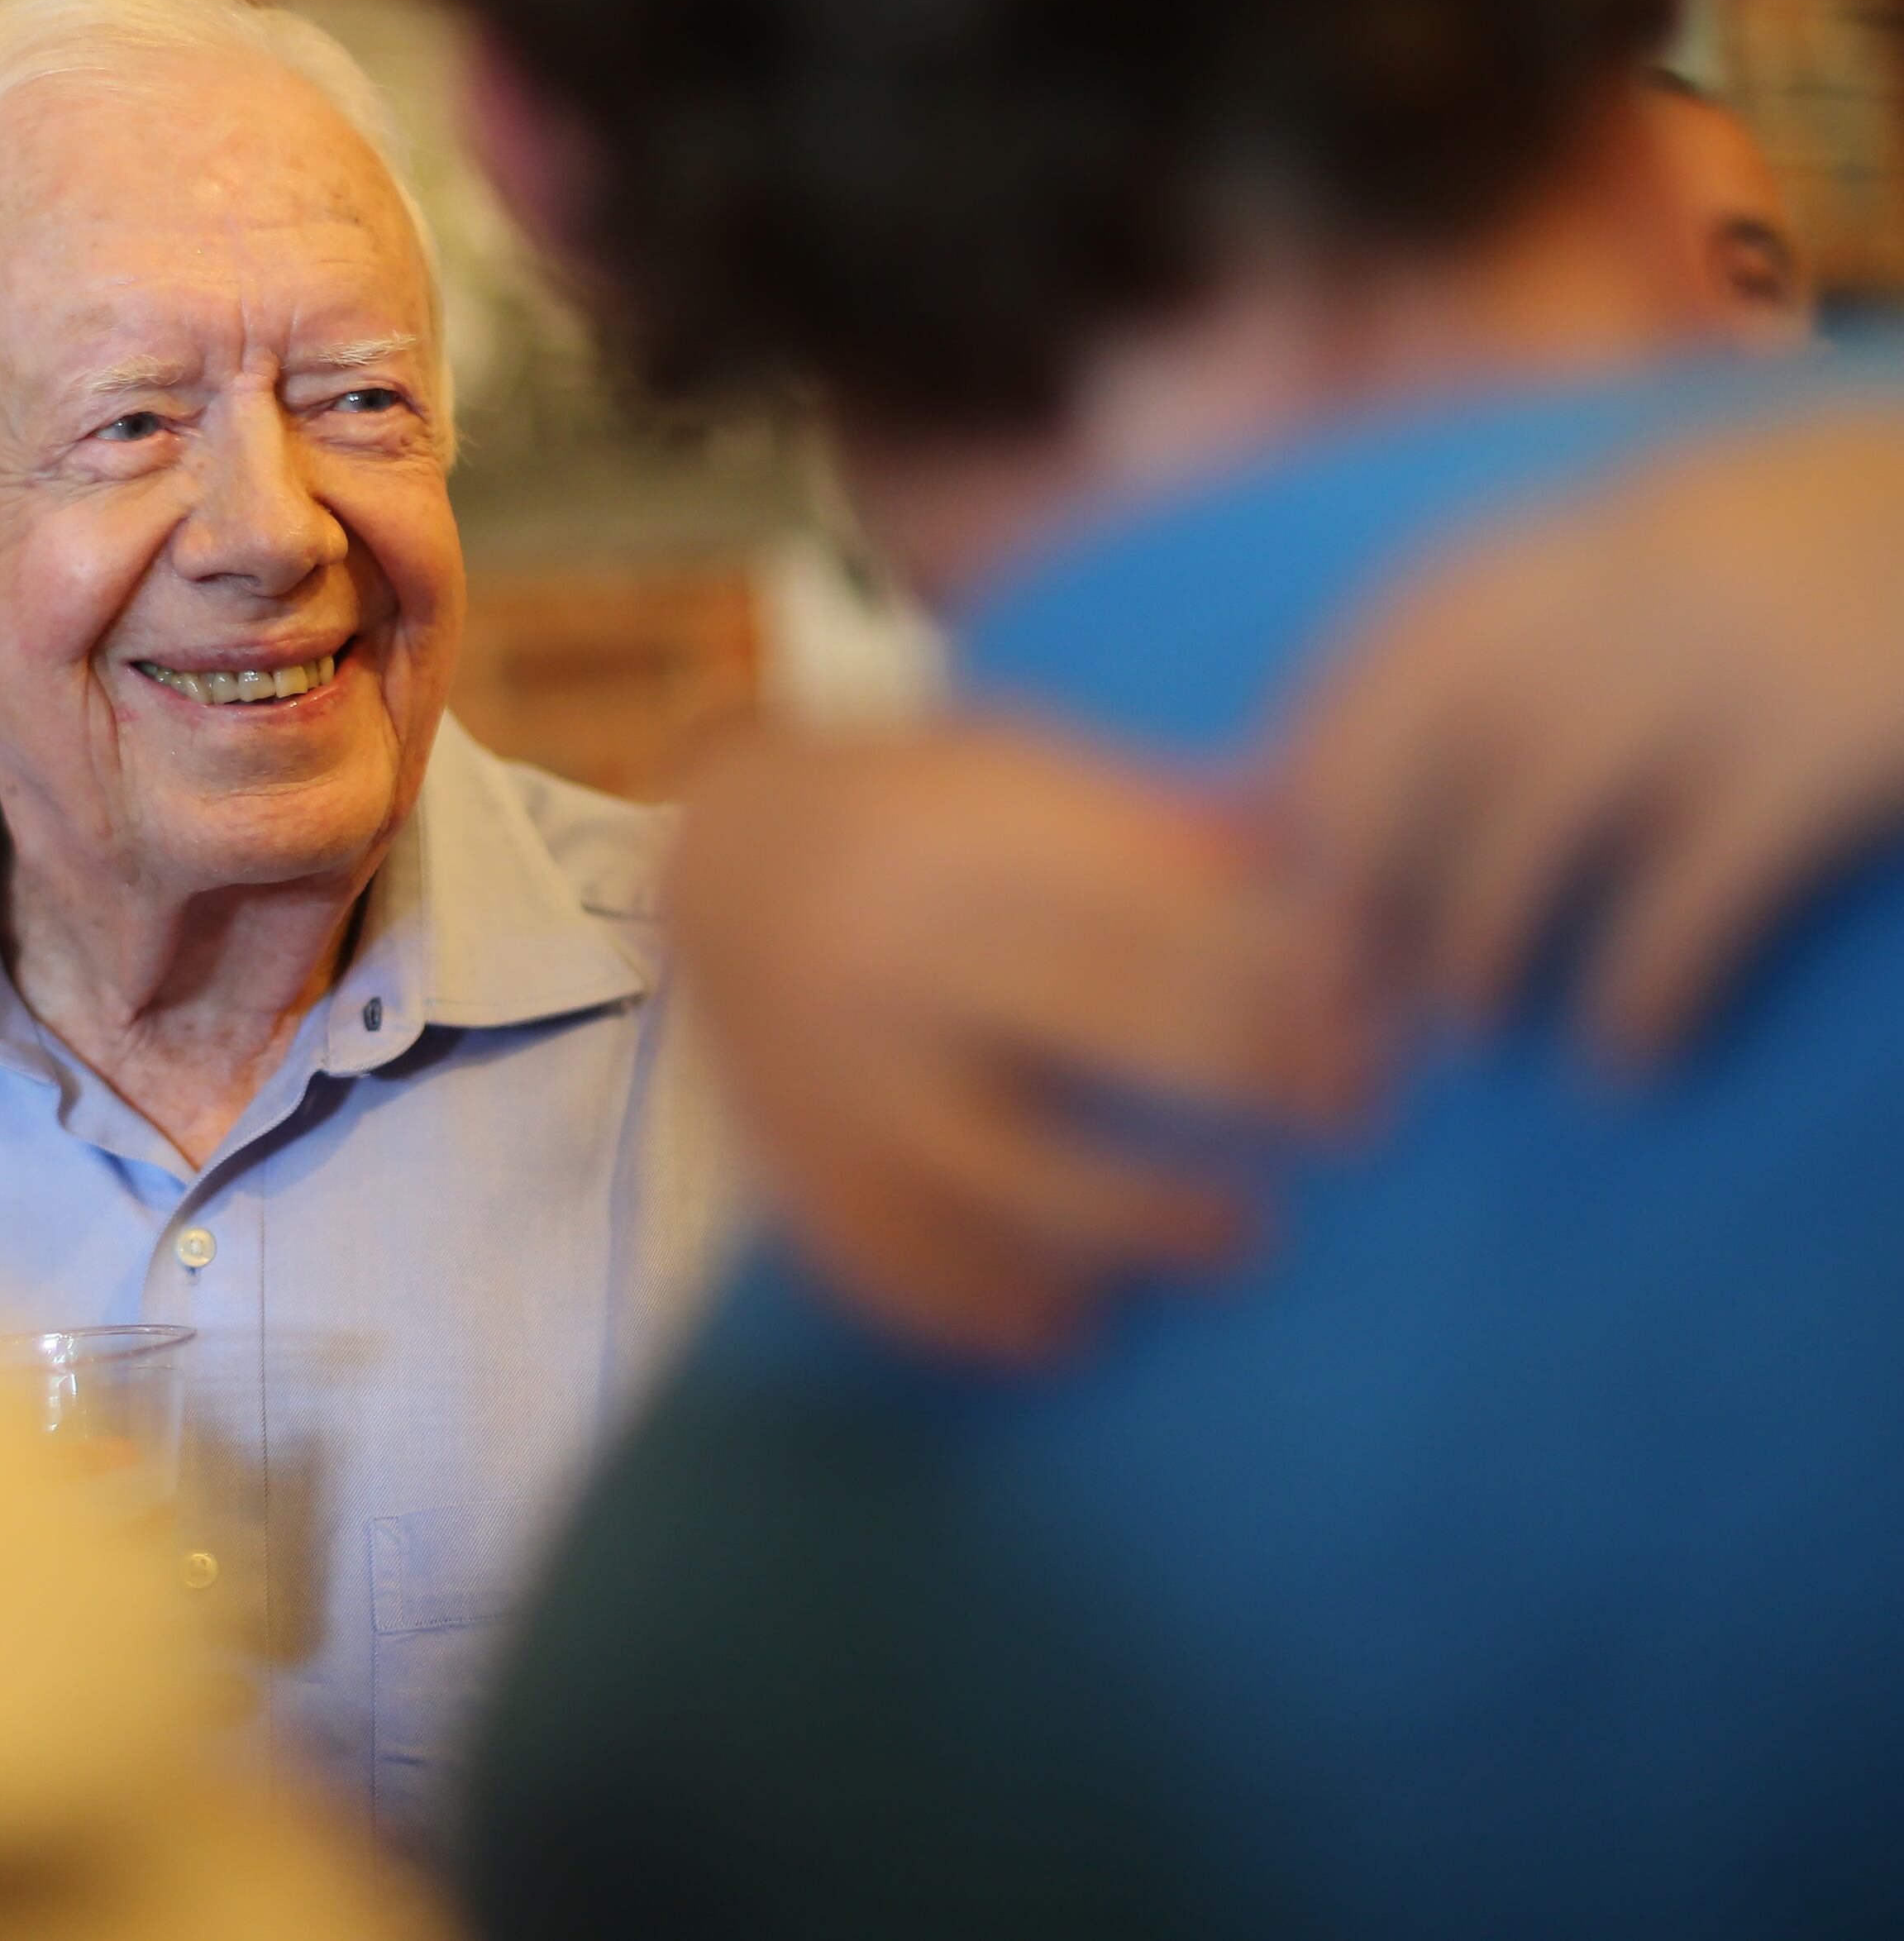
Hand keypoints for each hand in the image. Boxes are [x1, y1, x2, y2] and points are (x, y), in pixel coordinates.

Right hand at [674, 722, 1363, 1363]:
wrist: (725, 853)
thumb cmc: (926, 810)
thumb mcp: (1035, 776)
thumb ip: (1170, 833)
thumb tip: (1340, 894)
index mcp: (965, 865)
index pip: (1148, 936)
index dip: (1277, 994)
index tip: (1373, 1036)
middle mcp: (899, 977)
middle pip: (1091, 1043)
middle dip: (1236, 1088)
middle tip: (1350, 1123)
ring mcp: (844, 1087)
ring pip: (997, 1189)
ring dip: (1134, 1231)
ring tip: (1231, 1239)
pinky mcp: (805, 1168)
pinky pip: (899, 1267)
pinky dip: (988, 1308)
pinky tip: (1071, 1323)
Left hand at [1288, 407, 1903, 1058]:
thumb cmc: (1799, 573)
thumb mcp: (1635, 564)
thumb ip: (1498, 648)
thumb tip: (1293, 790)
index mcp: (1560, 543)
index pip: (1370, 664)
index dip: (1306, 789)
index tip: (1280, 889)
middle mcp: (1618, 583)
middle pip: (1422, 744)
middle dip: (1359, 882)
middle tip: (1344, 995)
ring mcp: (1728, 659)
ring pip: (1534, 814)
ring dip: (1477, 937)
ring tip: (1473, 1029)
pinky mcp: (1835, 746)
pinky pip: (1696, 885)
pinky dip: (1640, 984)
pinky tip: (1629, 1056)